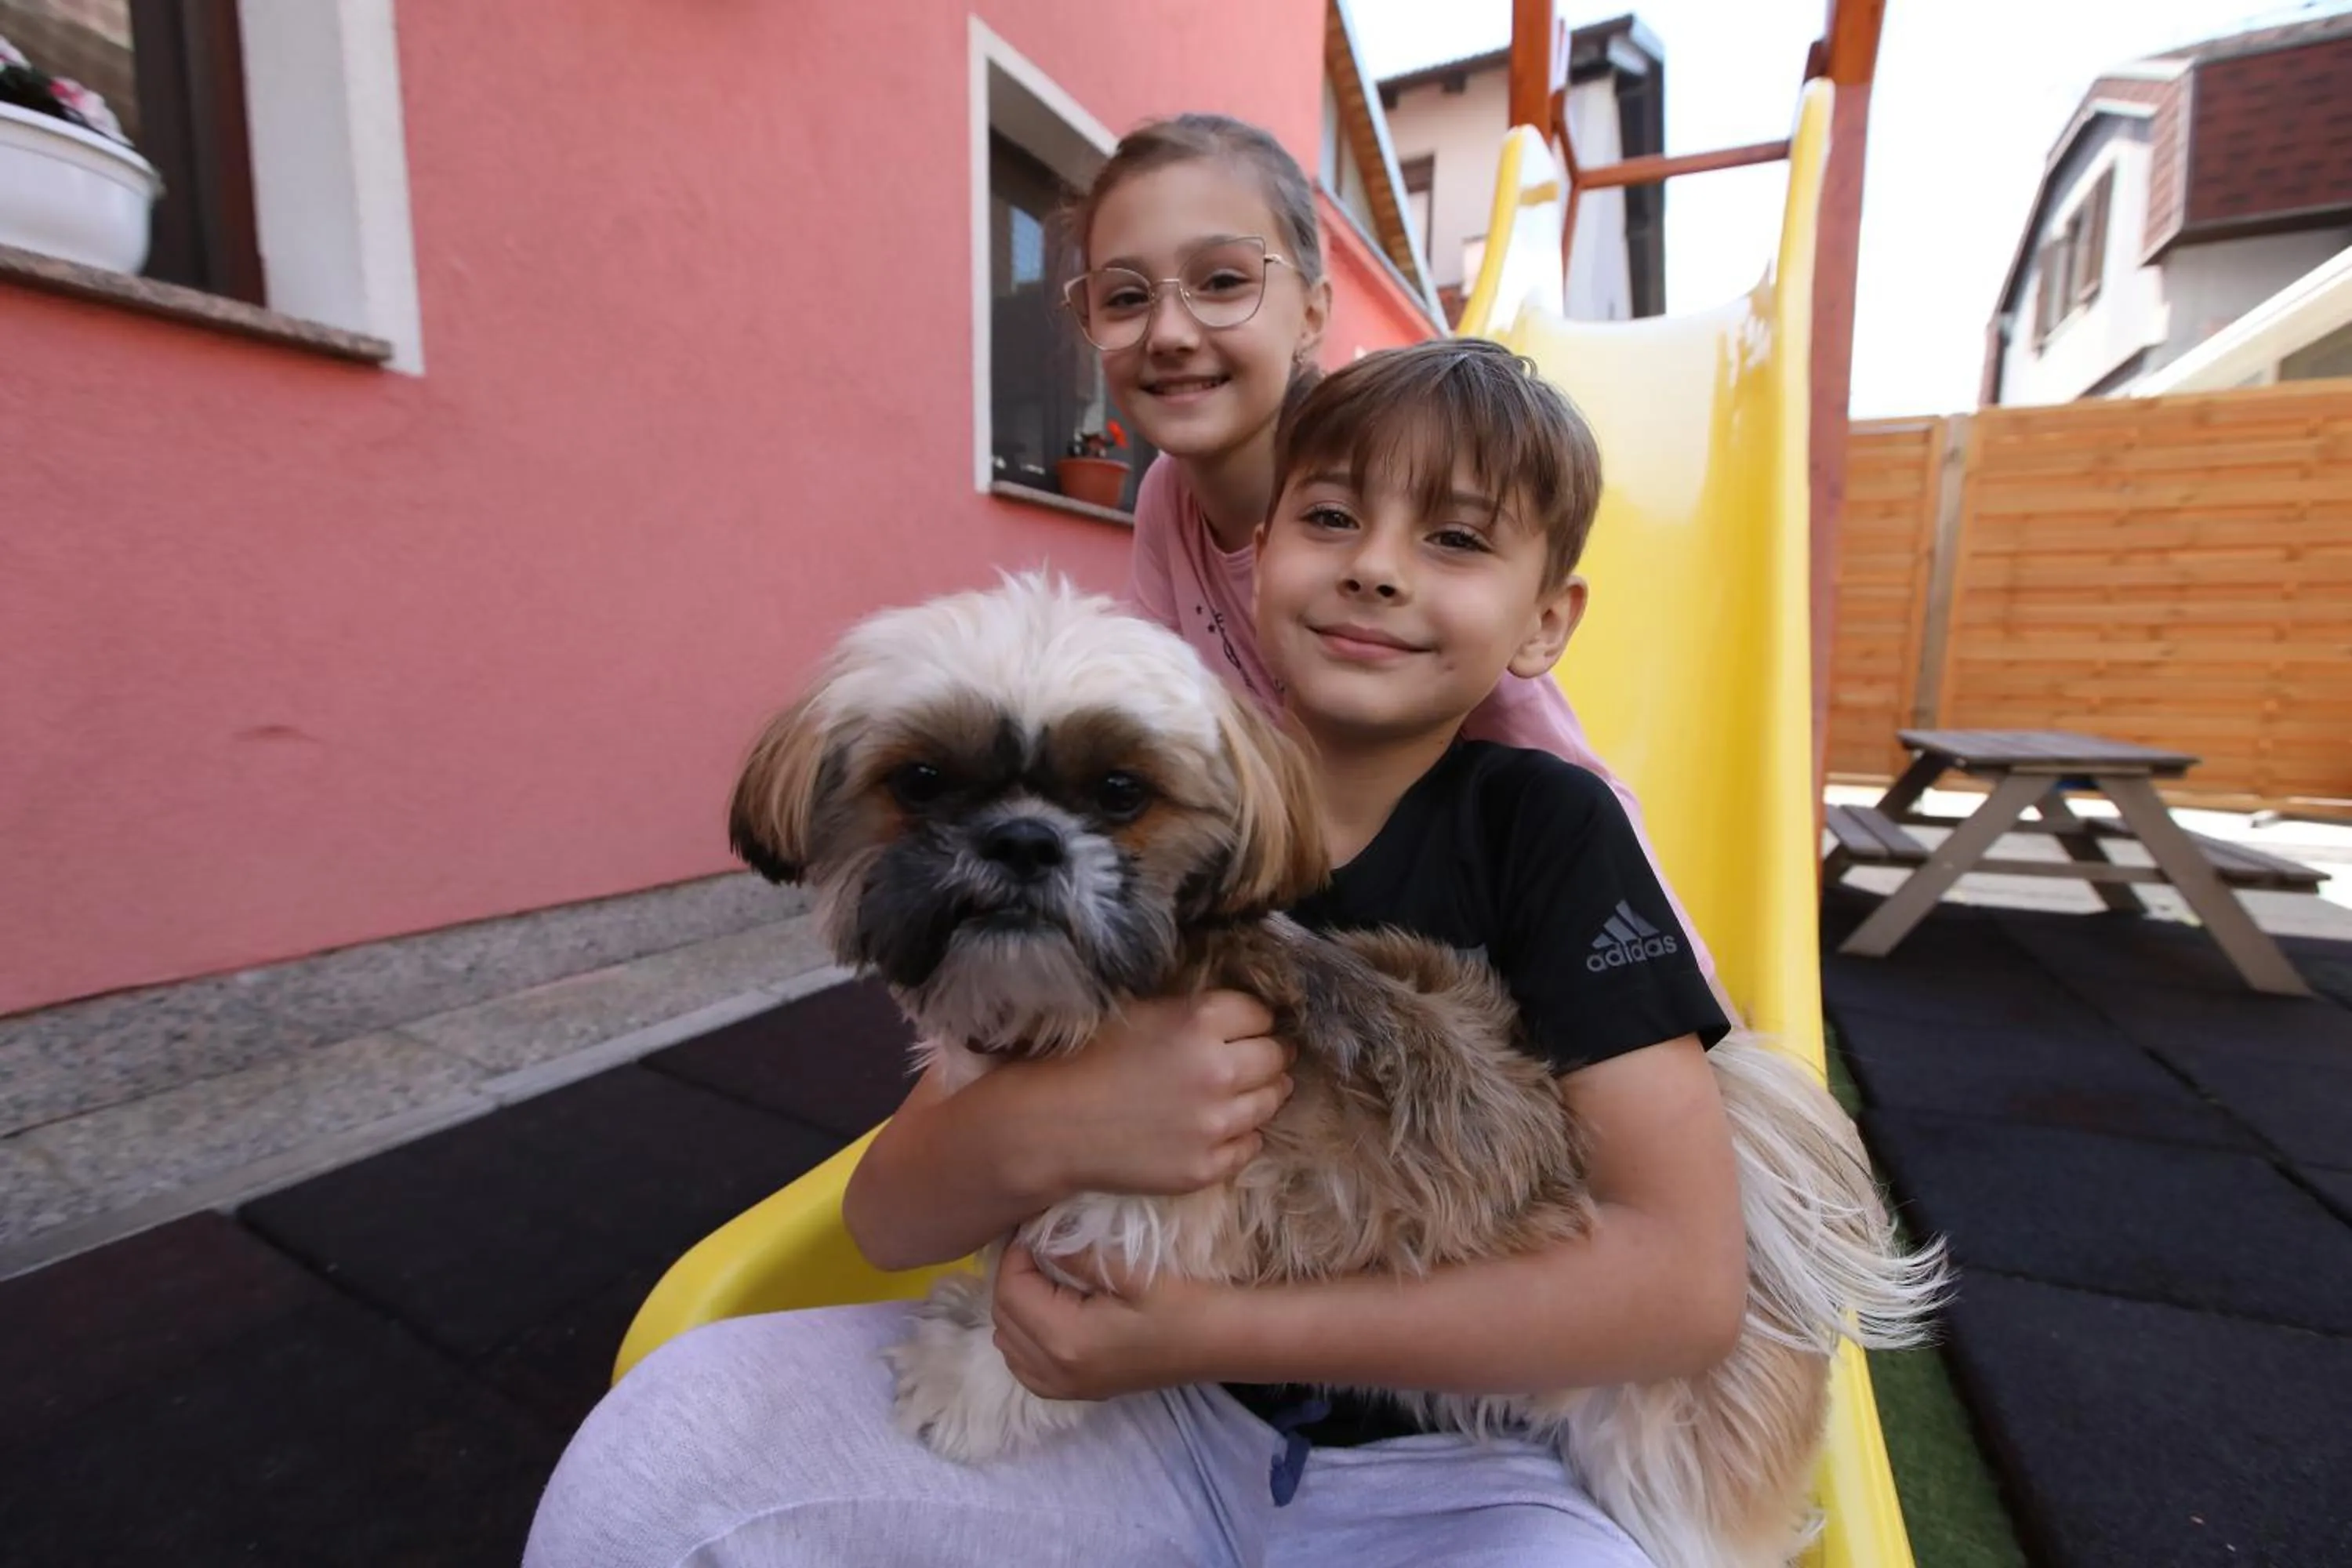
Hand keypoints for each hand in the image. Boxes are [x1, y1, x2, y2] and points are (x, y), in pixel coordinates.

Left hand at [991, 1244, 1227, 1400]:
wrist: (1222, 1344)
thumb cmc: (1183, 1303)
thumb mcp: (1131, 1271)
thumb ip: (1077, 1254)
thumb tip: (1038, 1237)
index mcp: (1067, 1339)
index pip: (1010, 1291)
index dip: (1015, 1255)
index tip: (1035, 1229)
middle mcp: (1056, 1372)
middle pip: (1003, 1317)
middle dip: (1012, 1277)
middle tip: (1037, 1246)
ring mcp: (1066, 1388)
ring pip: (1007, 1344)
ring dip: (1015, 1307)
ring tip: (1042, 1275)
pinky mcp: (1078, 1392)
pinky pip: (1025, 1367)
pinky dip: (1024, 1338)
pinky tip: (1047, 1313)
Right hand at [1024, 991, 1292, 1197]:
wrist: (1052, 1125)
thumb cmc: (1089, 1059)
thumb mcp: (1143, 1012)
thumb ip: (1195, 1012)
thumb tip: (1244, 1015)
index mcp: (1200, 1022)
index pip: (1262, 1014)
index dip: (1253, 1019)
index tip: (1245, 1027)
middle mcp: (1218, 1071)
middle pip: (1277, 1057)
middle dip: (1270, 1053)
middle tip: (1255, 1057)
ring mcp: (1215, 1124)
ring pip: (1271, 1101)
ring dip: (1263, 1092)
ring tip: (1241, 1090)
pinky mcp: (1207, 1167)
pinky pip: (1250, 1145)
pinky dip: (1241, 1134)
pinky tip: (1219, 1126)